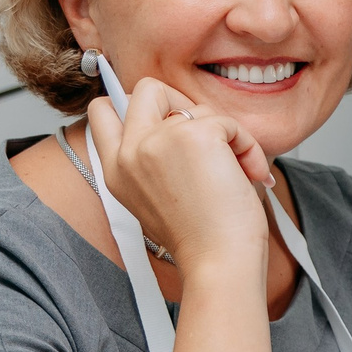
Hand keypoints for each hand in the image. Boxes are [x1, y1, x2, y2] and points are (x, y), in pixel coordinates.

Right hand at [86, 78, 274, 275]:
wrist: (220, 263)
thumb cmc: (202, 238)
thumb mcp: (157, 195)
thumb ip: (154, 156)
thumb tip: (180, 117)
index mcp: (115, 170)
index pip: (101, 111)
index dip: (133, 105)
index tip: (165, 120)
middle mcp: (129, 152)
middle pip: (147, 89)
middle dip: (182, 101)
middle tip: (204, 135)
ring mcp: (157, 141)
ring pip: (196, 104)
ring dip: (225, 133)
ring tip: (236, 170)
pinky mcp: (195, 136)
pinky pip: (228, 121)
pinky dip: (246, 144)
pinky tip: (249, 173)